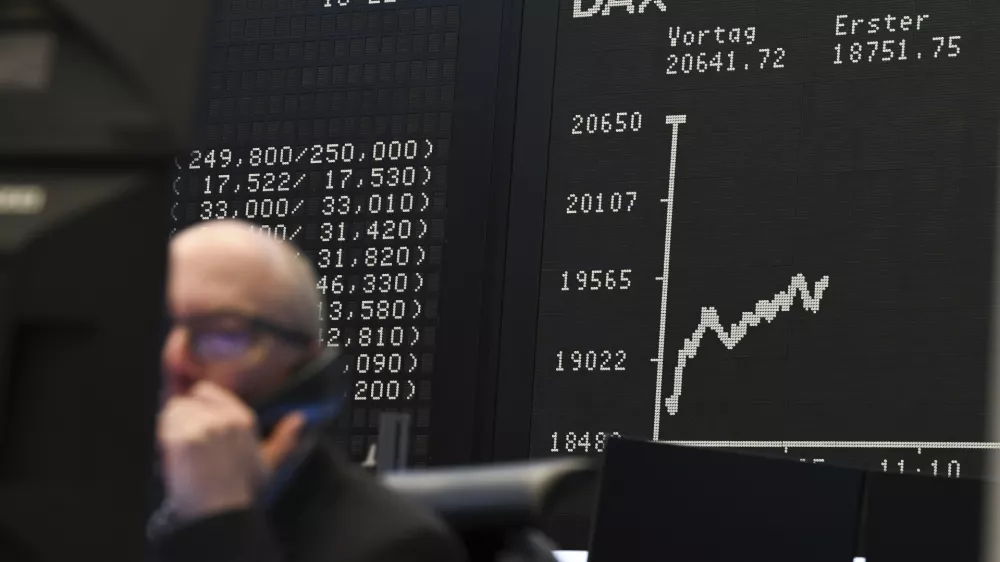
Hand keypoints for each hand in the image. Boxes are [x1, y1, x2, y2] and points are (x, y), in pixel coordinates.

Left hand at [158, 381, 305, 520]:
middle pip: (185, 400)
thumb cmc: (242, 490)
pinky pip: (163, 426)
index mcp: (243, 419)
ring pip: (171, 411)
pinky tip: (173, 456)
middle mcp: (224, 419)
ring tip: (180, 451)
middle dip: (182, 417)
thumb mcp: (268, 464)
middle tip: (187, 443)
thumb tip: (300, 418)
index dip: (197, 406)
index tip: (197, 426)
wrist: (220, 513)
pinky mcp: (183, 440)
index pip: (205, 390)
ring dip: (171, 427)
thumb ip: (283, 440)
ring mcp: (203, 428)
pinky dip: (163, 439)